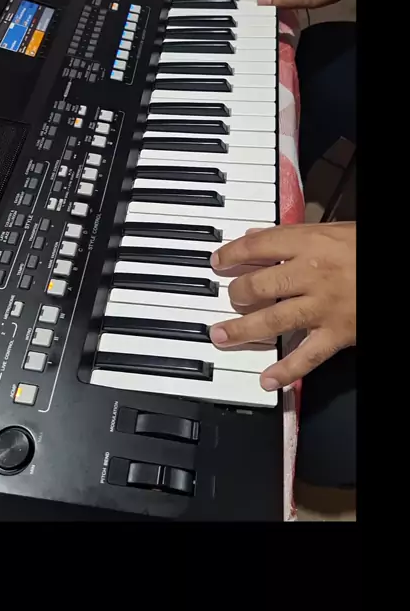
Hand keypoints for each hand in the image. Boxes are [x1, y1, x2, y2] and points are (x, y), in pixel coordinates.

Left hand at [210, 222, 355, 389]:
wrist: (397, 270)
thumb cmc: (369, 250)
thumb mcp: (334, 231)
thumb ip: (294, 235)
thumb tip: (257, 236)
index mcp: (311, 243)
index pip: (259, 245)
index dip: (233, 253)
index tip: (218, 261)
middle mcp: (313, 274)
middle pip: (260, 285)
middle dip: (236, 294)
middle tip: (227, 299)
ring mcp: (324, 307)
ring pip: (273, 320)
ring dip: (243, 330)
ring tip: (222, 335)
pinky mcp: (338, 334)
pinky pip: (307, 356)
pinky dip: (286, 371)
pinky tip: (267, 380)